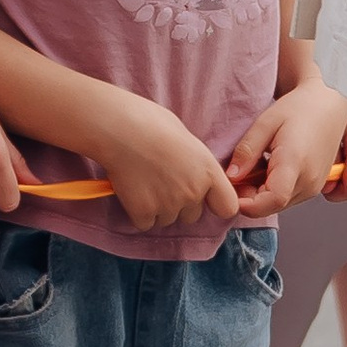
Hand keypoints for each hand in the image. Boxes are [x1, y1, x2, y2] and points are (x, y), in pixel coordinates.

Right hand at [89, 87, 241, 232]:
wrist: (119, 128)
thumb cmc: (150, 122)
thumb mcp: (186, 138)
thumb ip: (195, 163)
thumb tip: (191, 172)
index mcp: (208, 171)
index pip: (227, 207)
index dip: (215, 204)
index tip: (204, 199)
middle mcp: (193, 192)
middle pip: (192, 216)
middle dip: (179, 205)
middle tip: (160, 182)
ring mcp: (169, 204)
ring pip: (167, 220)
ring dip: (157, 208)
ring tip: (143, 183)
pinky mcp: (144, 212)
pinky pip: (145, 223)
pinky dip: (138, 212)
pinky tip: (131, 191)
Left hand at [226, 77, 346, 216]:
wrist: (327, 104)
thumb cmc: (299, 108)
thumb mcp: (265, 123)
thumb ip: (247, 151)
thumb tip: (232, 176)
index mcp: (296, 162)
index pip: (272, 200)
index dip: (248, 203)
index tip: (231, 192)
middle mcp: (310, 180)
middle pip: (272, 206)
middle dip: (250, 196)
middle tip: (239, 172)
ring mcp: (315, 185)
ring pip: (279, 205)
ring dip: (261, 193)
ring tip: (256, 166)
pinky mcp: (316, 186)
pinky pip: (289, 198)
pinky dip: (274, 190)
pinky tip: (269, 170)